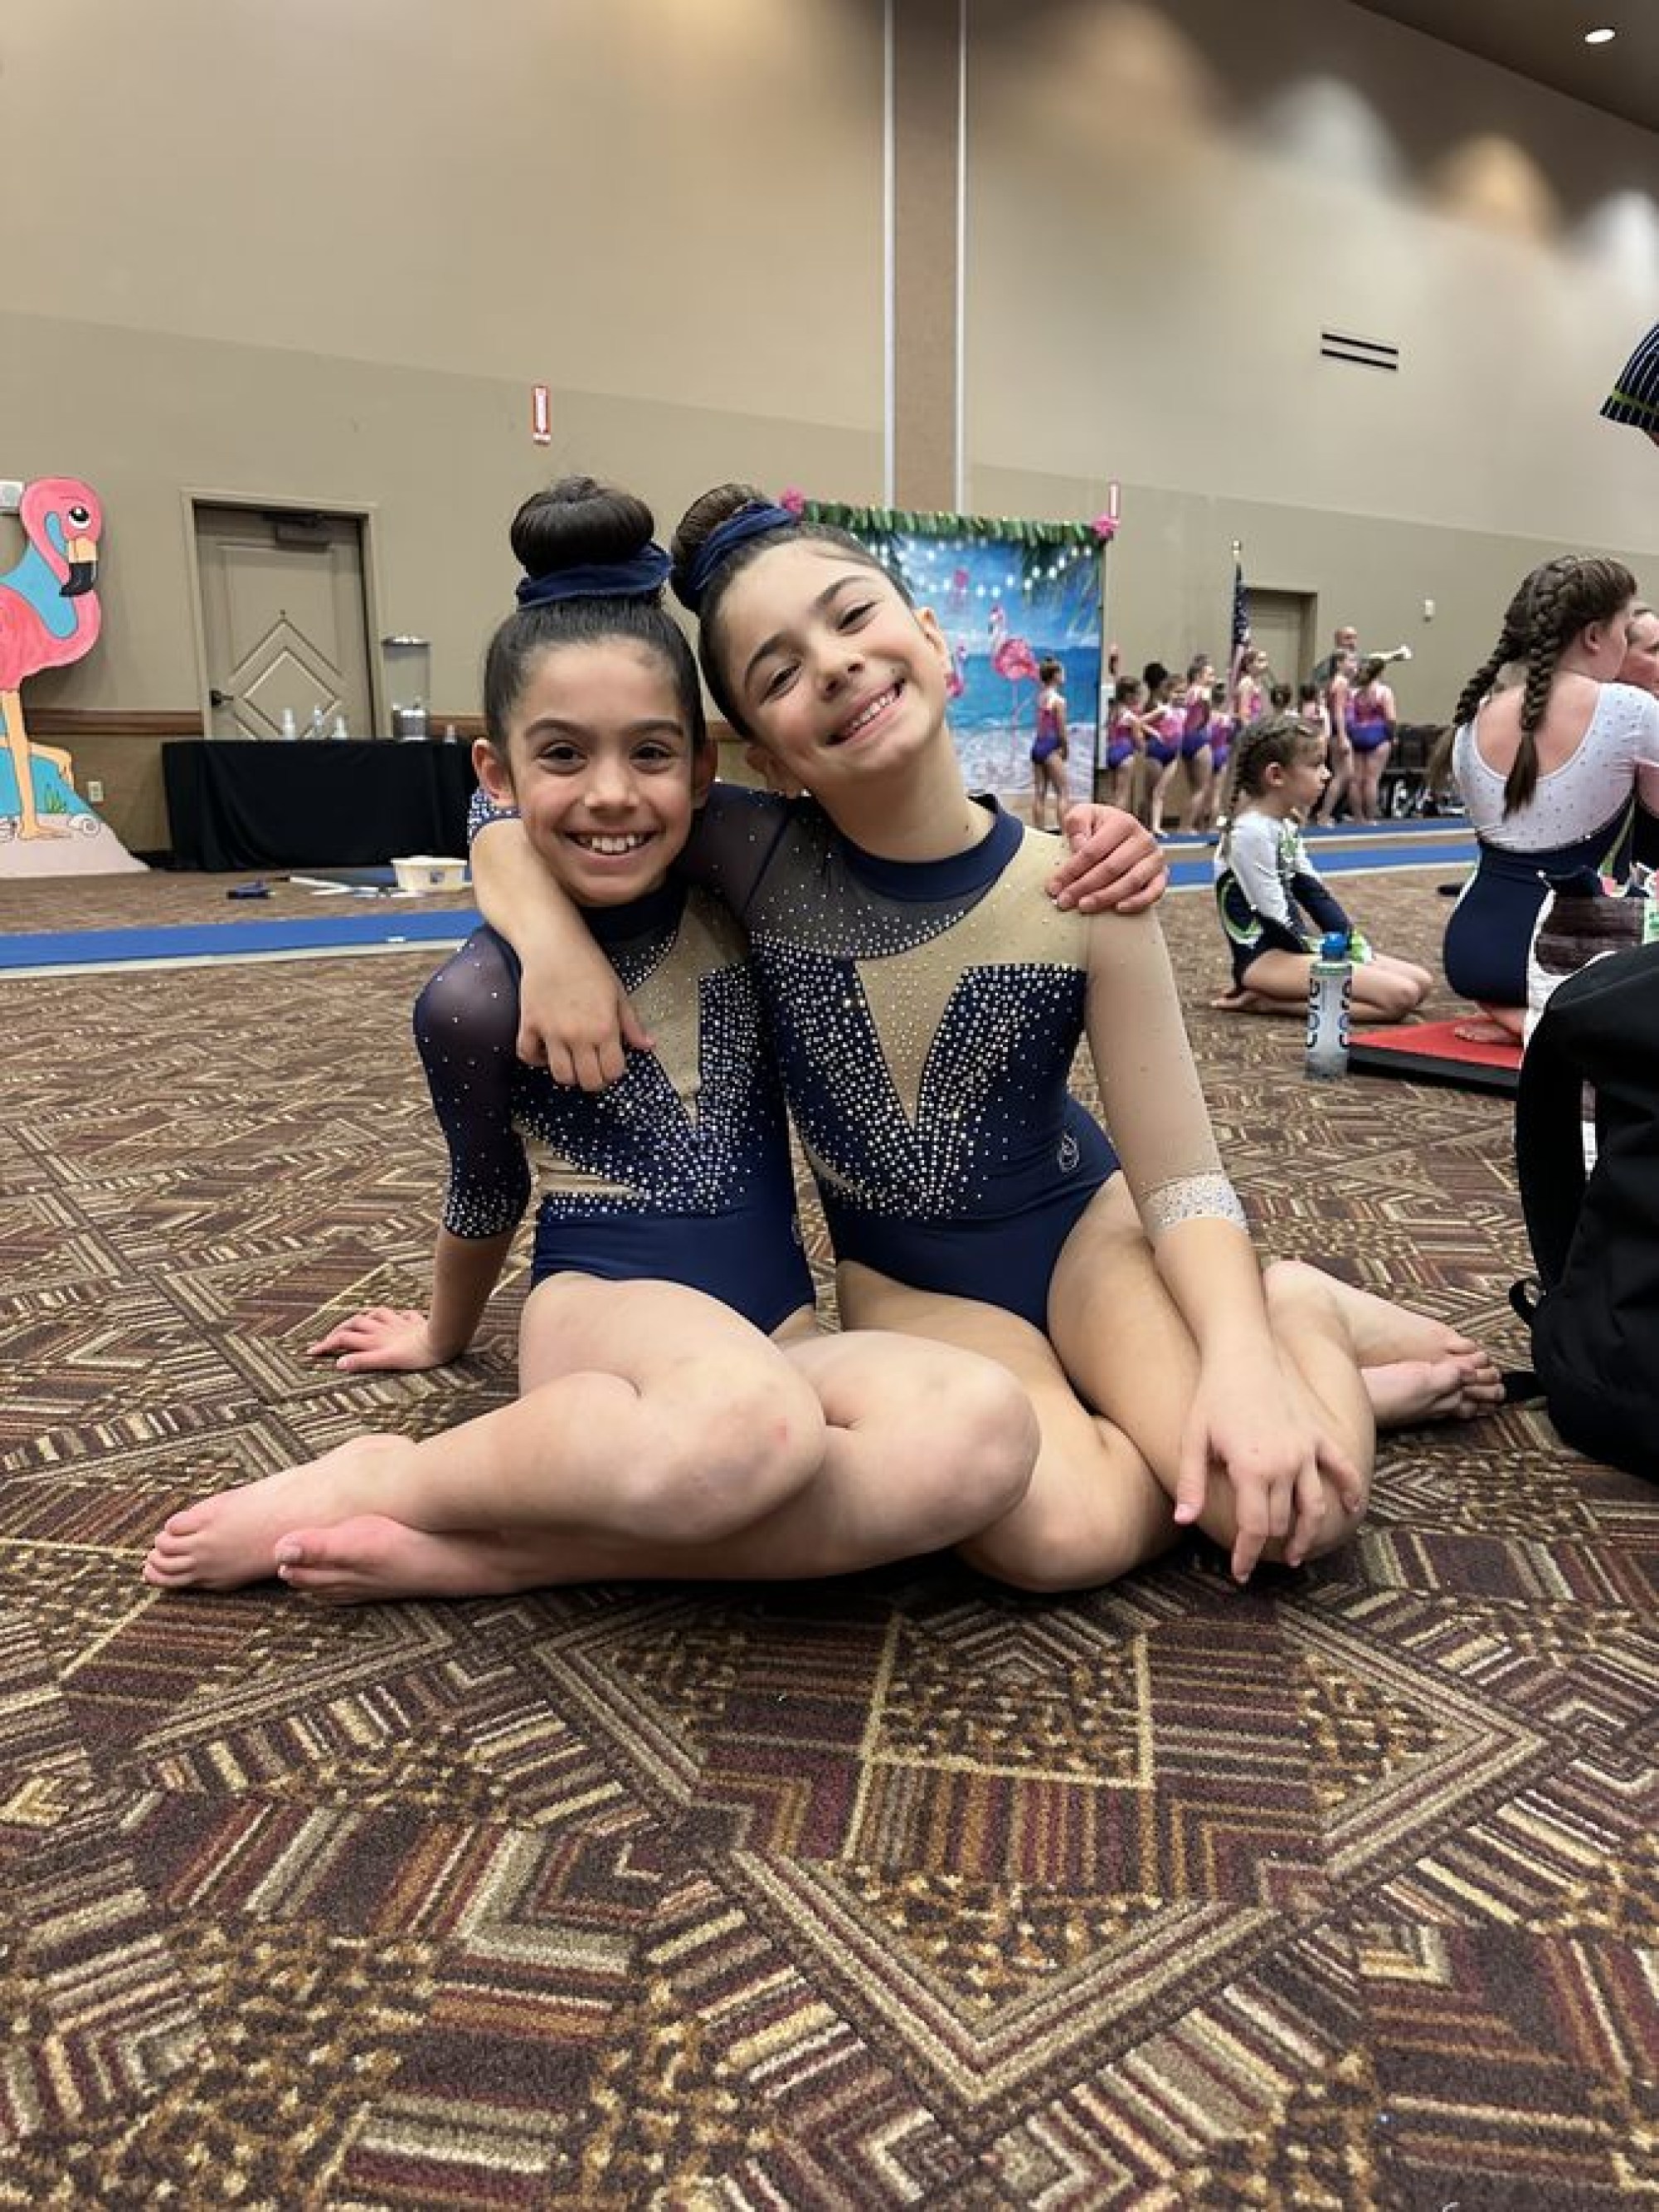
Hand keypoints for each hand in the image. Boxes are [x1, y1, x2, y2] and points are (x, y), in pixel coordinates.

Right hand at [307, 1307, 456, 1372]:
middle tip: (331, 1337)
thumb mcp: (386, 1362)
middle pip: (356, 1322)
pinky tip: (399, 1317)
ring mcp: (399, 1324)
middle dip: (340, 1328)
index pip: (343, 1339)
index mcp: (375, 1340)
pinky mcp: (416, 1323)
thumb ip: (363, 1362)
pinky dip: (397, 1315)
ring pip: (377, 1314)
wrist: (442, 1341)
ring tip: (359, 1322)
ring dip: (365, 1317)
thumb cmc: (417, 1355)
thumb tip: (339, 1363)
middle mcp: (384, 1329)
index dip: (326, 1345)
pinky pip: (404, 1315)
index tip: (311, 1351)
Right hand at [515, 969, 653, 1088]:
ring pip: (560, 1076)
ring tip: (573, 1062)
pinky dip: (536, 1059)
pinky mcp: (529, 1024)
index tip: (611, 1064)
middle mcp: (578, 1035)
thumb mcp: (618, 993)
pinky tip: (546, 1051)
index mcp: (604, 1028)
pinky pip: (527, 1055)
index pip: (612, 1071)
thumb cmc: (589, 964)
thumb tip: (648, 1046)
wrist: (554, 944)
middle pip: (588, 1080)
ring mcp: (551, 1032)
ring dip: (569, 1075)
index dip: (614, 1073)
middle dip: (594, 1080)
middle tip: (594, 1068)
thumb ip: (632, 1024)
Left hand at [1049, 804, 1167, 912]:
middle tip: (1065, 901)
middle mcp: (1143, 839)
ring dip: (1105, 897)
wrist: (1122, 833)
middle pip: (1110, 868)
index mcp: (1123, 822)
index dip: (1071, 870)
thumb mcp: (1084, 815)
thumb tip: (1079, 846)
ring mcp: (1155, 859)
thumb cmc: (1099, 827)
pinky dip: (1137, 902)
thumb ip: (1077, 823)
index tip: (1054, 887)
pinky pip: (1154, 893)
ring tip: (1084, 906)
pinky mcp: (1161, 876)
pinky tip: (1118, 909)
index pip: (1093, 851)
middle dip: (1084, 887)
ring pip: (1131, 882)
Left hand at [1174, 1354, 1363, 1582]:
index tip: (1239, 1573)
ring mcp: (1307, 1450)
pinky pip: (1342, 1468)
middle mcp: (1285, 1464)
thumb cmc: (1211, 1398)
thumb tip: (1183, 1521)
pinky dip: (1352, 1490)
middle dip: (1269, 1543)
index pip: (1254, 1527)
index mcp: (1252, 1469)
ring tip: (1297, 1554)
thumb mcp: (1192, 1440)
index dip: (1246, 1555)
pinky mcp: (1319, 1435)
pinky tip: (1353, 1509)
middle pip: (1282, 1520)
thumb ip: (1191, 1483)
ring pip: (1314, 1506)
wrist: (1242, 1354)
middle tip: (1256, 1557)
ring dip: (1308, 1534)